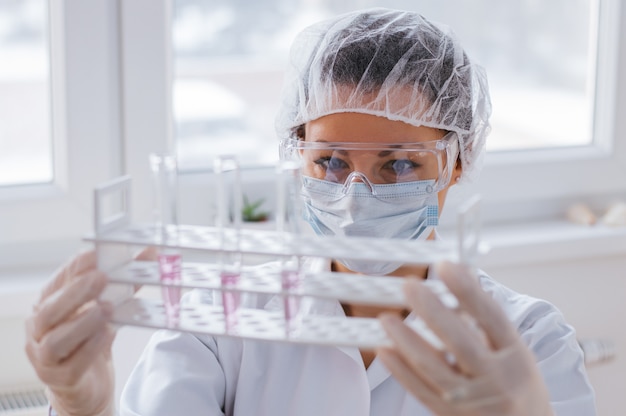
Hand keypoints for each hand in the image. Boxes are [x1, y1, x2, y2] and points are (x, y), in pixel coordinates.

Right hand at [25, 248, 154, 415]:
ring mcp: (45, 357)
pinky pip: (71, 365)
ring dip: (82, 322)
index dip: (75, 268)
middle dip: (76, 292)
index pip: (57, 283)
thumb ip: (127, 282)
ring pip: (55, 340)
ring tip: (106, 309)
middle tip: (100, 278)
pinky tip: (106, 335)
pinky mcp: (61, 379)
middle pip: (49, 310)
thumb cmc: (92, 340)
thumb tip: (150, 253)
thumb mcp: (108, 307)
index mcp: (48, 305)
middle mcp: (40, 330)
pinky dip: (89, 349)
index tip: (95, 254)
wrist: (88, 383)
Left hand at [377, 261, 553, 415]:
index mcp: (517, 356)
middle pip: (460, 342)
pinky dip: (401, 370)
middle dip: (432, 312)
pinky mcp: (451, 414)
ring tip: (387, 318)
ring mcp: (473, 400)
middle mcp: (498, 379)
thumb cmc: (517, 382)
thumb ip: (487, 321)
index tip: (446, 266)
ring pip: (434, 368)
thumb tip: (460, 278)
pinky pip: (421, 391)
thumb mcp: (515, 350)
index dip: (468, 290)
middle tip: (409, 286)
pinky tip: (385, 349)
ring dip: (406, 341)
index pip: (491, 318)